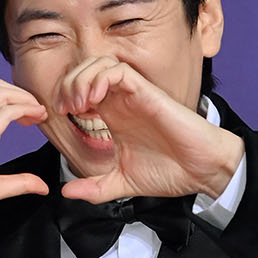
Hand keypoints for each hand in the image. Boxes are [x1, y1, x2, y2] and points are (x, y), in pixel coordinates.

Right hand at [0, 81, 48, 232]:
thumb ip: (17, 183)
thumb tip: (41, 187)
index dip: (14, 101)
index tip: (30, 117)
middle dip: (22, 94)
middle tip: (38, 113)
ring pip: (1, 92)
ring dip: (25, 98)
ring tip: (39, 114)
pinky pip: (6, 111)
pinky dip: (25, 108)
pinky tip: (36, 119)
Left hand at [57, 58, 243, 204]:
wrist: (200, 171)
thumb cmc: (169, 172)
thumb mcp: (121, 184)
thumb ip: (94, 189)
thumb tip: (66, 192)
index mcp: (113, 118)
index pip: (80, 92)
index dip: (63, 98)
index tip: (57, 117)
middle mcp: (121, 102)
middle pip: (85, 72)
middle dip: (67, 84)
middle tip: (65, 108)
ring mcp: (134, 95)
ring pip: (99, 64)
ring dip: (81, 79)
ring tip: (78, 104)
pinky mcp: (147, 93)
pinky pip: (118, 70)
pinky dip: (100, 78)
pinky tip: (94, 99)